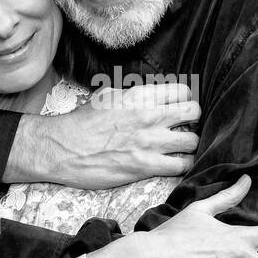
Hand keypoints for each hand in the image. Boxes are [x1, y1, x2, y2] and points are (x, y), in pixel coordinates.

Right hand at [7, 82, 199, 187]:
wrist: (64, 148)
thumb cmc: (82, 122)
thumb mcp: (108, 96)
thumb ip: (134, 94)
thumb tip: (150, 94)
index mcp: (140, 96)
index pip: (183, 91)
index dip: (184, 100)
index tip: (179, 108)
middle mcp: (149, 116)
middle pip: (194, 112)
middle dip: (192, 120)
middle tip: (183, 127)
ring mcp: (150, 142)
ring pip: (193, 140)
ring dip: (189, 145)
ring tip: (179, 148)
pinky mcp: (146, 166)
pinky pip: (182, 166)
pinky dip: (182, 165)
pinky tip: (173, 164)